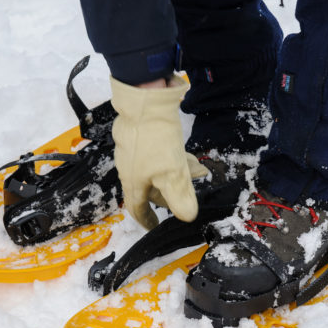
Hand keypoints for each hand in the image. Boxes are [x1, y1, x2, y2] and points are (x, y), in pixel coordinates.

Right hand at [110, 75, 208, 228]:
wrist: (144, 101)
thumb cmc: (155, 140)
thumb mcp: (173, 173)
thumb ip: (180, 197)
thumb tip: (187, 217)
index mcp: (134, 182)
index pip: (137, 208)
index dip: (147, 220)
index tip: (154, 226)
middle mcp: (129, 168)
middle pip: (149, 189)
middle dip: (169, 194)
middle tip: (186, 195)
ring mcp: (132, 150)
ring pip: (155, 170)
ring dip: (176, 173)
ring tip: (198, 170)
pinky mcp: (138, 135)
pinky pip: (156, 154)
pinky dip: (172, 159)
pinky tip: (186, 153)